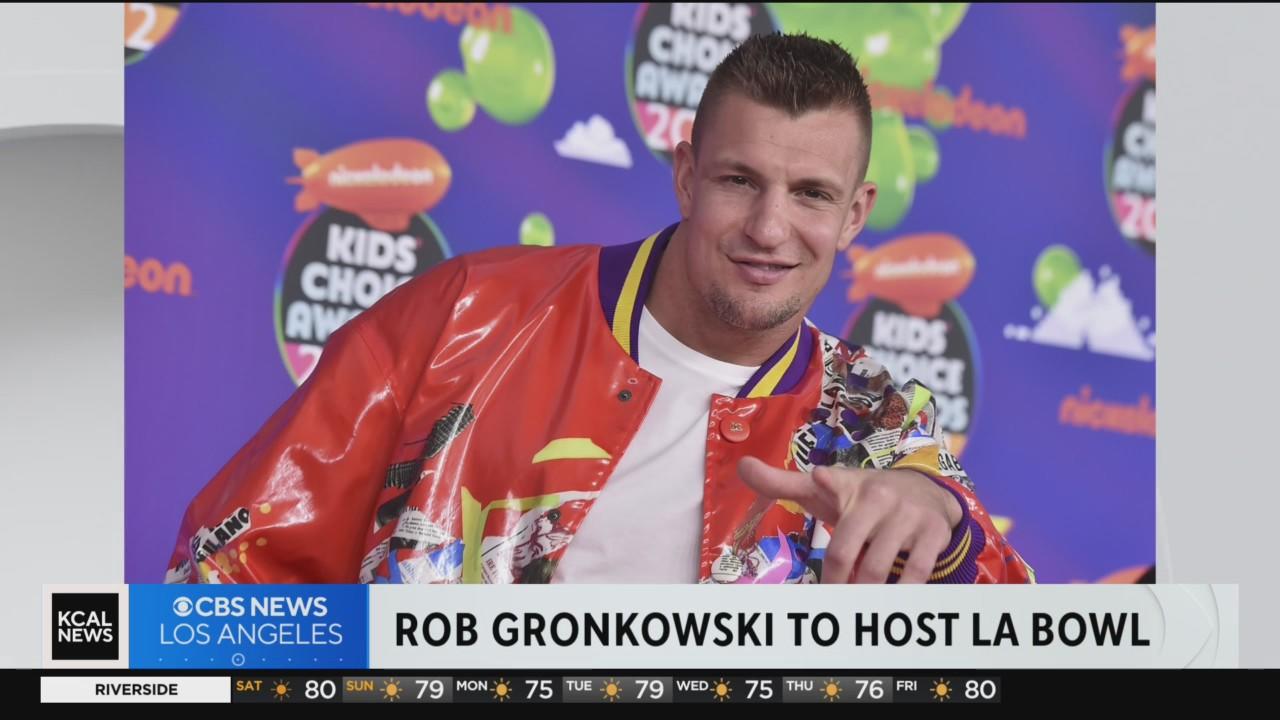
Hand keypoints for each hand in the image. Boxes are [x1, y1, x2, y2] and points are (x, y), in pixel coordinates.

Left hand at [738, 457, 962, 583]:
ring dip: (862, 593)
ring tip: (853, 606)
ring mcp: (907, 515)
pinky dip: (900, 592)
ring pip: (877, 566)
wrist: (925, 491)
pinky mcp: (933, 532)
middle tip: (828, 600)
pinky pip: (915, 571)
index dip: (824, 480)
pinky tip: (888, 600)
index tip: (820, 478)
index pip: (829, 482)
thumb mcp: (824, 489)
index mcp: (845, 485)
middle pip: (845, 549)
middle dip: (834, 581)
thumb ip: (782, 484)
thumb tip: (743, 467)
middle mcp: (877, 497)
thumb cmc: (861, 496)